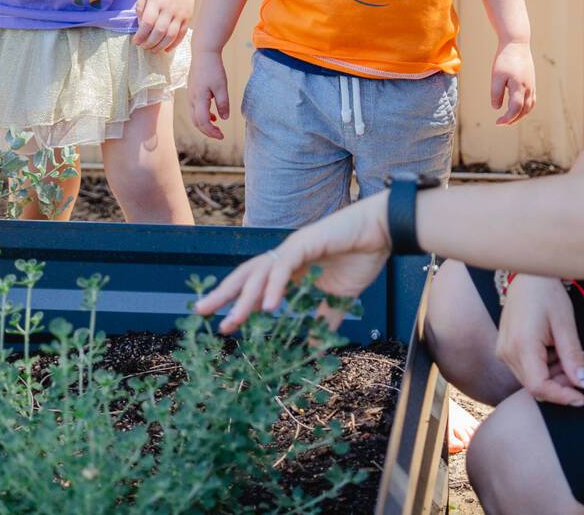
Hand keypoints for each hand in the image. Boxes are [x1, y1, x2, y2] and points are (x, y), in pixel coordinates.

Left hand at [133, 0, 194, 51]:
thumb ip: (140, 7)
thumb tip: (140, 25)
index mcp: (156, 1)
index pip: (147, 22)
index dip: (140, 35)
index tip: (135, 41)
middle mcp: (169, 8)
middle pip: (159, 31)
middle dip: (149, 43)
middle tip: (143, 47)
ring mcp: (180, 13)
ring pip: (171, 35)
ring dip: (160, 46)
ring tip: (153, 50)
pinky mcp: (188, 17)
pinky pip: (181, 34)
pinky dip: (174, 44)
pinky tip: (166, 49)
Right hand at [188, 46, 231, 139]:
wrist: (203, 53)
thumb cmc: (213, 68)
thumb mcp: (222, 86)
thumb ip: (223, 103)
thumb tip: (224, 118)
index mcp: (199, 99)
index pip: (203, 121)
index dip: (212, 131)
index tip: (222, 136)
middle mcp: (191, 99)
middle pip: (196, 122)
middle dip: (207, 131)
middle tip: (220, 135)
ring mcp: (190, 95)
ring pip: (194, 116)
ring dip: (204, 124)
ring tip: (216, 127)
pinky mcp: (192, 92)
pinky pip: (195, 109)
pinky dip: (203, 116)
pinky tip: (213, 116)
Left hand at [195, 192, 390, 333]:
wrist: (382, 232)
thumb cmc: (361, 258)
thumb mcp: (339, 300)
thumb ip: (323, 321)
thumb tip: (314, 350)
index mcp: (290, 269)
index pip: (255, 285)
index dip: (237, 301)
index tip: (222, 322)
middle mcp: (285, 257)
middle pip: (246, 276)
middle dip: (224, 294)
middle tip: (201, 312)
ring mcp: (293, 248)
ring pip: (259, 273)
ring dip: (244, 297)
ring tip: (231, 319)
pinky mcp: (305, 242)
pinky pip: (284, 267)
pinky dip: (274, 287)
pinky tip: (268, 307)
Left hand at [491, 40, 535, 124]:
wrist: (517, 43)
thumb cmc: (505, 59)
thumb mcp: (496, 76)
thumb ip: (496, 93)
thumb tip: (496, 108)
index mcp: (519, 87)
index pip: (516, 109)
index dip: (507, 118)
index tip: (498, 122)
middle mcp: (528, 88)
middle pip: (524, 110)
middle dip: (513, 119)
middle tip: (501, 123)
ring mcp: (531, 85)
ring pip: (529, 106)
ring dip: (520, 115)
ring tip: (510, 118)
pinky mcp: (531, 82)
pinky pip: (531, 99)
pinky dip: (525, 107)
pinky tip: (518, 108)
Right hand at [495, 274, 583, 406]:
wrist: (527, 274)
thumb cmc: (546, 293)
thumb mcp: (565, 324)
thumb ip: (573, 357)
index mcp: (521, 346)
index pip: (539, 386)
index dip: (562, 396)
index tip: (582, 397)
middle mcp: (507, 352)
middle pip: (534, 386)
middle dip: (560, 385)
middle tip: (581, 372)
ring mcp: (503, 350)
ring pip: (530, 379)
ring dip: (553, 376)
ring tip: (569, 356)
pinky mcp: (505, 347)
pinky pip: (525, 368)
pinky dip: (543, 367)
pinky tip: (555, 351)